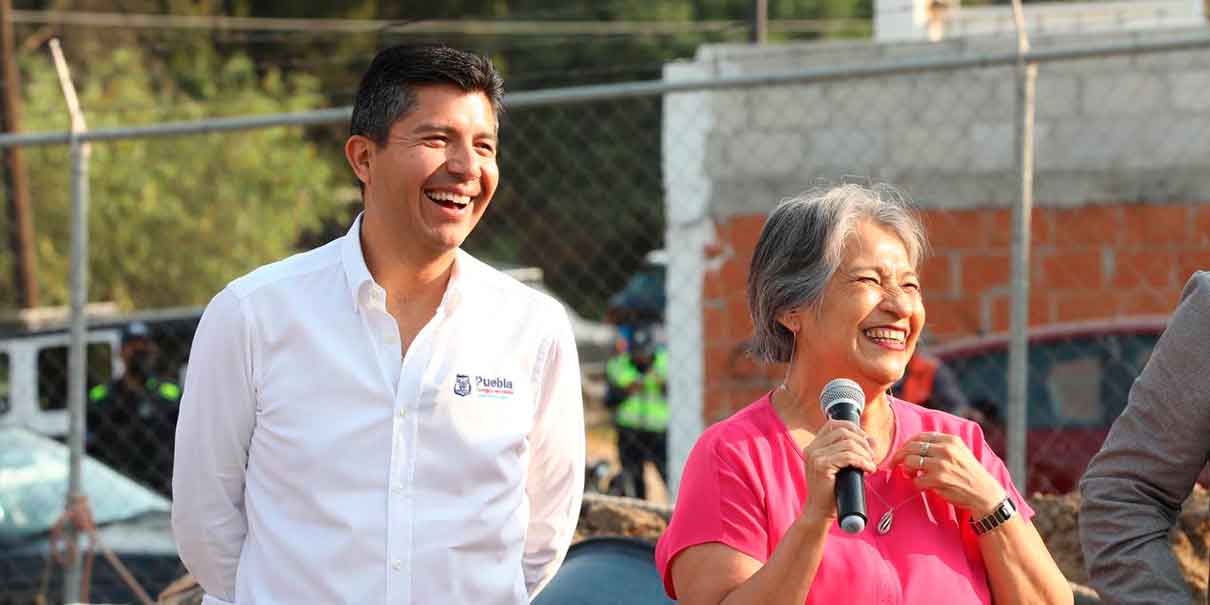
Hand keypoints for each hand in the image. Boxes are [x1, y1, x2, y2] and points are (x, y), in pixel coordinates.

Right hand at [800, 420, 876, 525]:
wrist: (820, 511)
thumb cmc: (832, 491)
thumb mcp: (841, 467)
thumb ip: (851, 452)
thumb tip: (872, 439)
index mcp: (814, 446)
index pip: (833, 424)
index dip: (853, 428)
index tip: (865, 441)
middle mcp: (812, 449)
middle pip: (843, 431)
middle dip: (862, 441)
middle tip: (871, 456)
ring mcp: (815, 457)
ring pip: (848, 444)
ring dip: (865, 453)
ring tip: (870, 465)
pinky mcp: (822, 466)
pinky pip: (848, 456)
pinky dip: (863, 461)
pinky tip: (868, 469)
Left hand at [890, 432, 1005, 516]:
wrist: (984, 493)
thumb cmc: (968, 473)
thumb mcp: (959, 452)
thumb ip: (940, 446)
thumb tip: (913, 445)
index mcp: (950, 440)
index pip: (919, 437)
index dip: (907, 445)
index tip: (902, 452)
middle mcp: (945, 449)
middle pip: (911, 447)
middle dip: (899, 456)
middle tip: (895, 464)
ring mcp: (941, 464)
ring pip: (910, 461)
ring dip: (906, 470)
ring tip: (911, 475)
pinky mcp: (938, 479)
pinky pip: (916, 480)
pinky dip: (916, 483)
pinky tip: (922, 485)